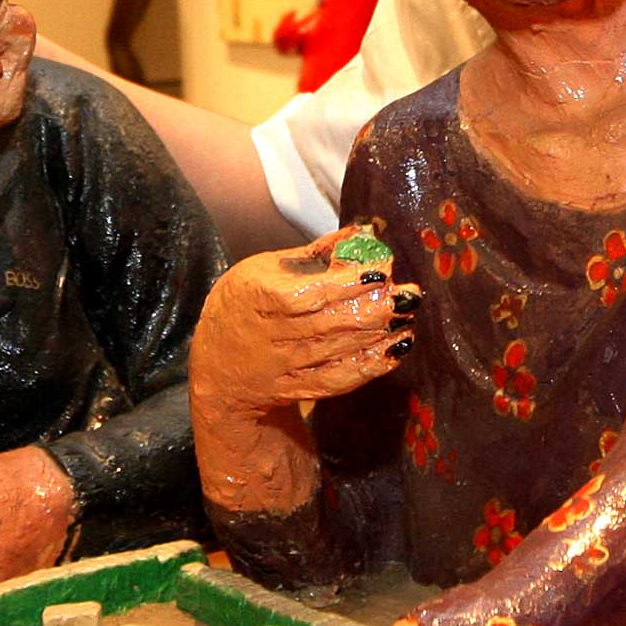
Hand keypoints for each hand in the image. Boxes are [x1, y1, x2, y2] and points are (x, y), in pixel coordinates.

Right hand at [193, 236, 405, 417]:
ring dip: (375, 337)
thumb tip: (362, 234)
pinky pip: (335, 381)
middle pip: (326, 325)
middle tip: (407, 297)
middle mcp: (267, 336)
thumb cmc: (246, 303)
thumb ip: (315, 254)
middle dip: (372, 311)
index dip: (346, 285)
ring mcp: (281, 368)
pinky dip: (367, 367)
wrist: (218, 364)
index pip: (306, 293)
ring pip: (334, 353)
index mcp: (256, 296)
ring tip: (407, 319)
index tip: (381, 272)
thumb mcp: (265, 269)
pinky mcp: (295, 390)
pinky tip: (394, 351)